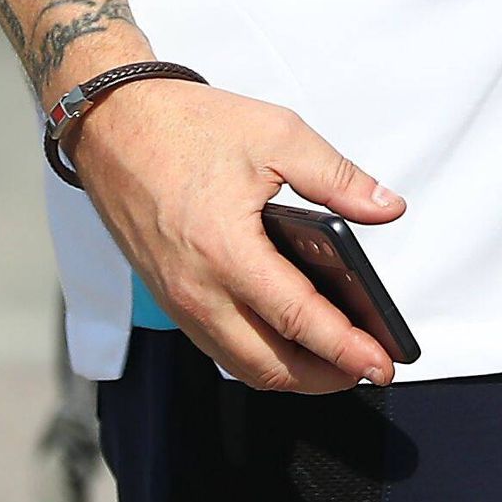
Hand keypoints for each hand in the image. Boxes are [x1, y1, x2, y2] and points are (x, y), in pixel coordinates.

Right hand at [63, 76, 408, 392]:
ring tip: (337, 357)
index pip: (298, 320)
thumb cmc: (187, 127)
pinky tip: (289, 334)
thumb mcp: (279, 136)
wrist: (113, 124)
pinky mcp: (168, 295)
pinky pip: (216, 343)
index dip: (346, 349)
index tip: (382, 365)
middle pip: (268, 365)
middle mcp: (196, 289)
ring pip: (240, 362)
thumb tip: (388, 208)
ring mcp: (177, 299)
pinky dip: (258, 352)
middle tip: (367, 367)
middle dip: (323, 377)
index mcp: (227, 252)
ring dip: (290, 371)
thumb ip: (339, 179)